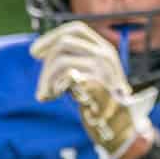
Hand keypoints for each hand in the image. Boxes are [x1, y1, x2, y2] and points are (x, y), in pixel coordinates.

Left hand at [33, 21, 153, 158]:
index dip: (52, 37)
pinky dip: (53, 86)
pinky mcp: (98, 86)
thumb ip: (76, 62)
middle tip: (41, 83)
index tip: (34, 53)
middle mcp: (106, 55)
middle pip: (65, 43)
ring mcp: (104, 69)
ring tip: (45, 94)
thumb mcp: (94, 77)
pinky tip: (50, 96)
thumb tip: (37, 51)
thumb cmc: (106, 105)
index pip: (76, 30)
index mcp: (106, 50)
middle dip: (46, 63)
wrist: (125, 128)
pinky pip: (67, 77)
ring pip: (62, 61)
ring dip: (46, 78)